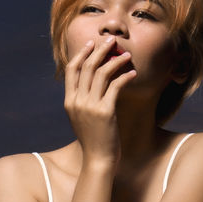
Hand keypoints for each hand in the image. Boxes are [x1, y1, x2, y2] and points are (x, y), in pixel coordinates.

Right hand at [63, 37, 135, 165]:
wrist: (98, 160)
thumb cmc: (94, 140)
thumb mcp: (83, 118)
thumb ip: (84, 101)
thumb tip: (93, 84)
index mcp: (70, 102)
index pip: (72, 70)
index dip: (81, 54)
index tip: (91, 43)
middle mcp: (77, 102)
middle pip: (87, 67)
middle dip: (100, 50)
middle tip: (112, 40)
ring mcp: (90, 107)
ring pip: (101, 73)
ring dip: (115, 60)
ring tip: (126, 54)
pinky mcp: (105, 112)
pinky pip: (116, 86)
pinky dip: (125, 76)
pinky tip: (133, 73)